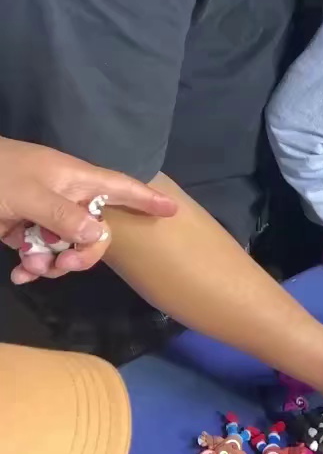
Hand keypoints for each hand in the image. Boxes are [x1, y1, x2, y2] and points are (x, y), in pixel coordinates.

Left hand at [0, 138, 176, 283]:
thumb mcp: (30, 195)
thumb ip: (65, 216)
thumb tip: (100, 234)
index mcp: (76, 179)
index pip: (121, 187)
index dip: (147, 199)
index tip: (172, 211)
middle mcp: (66, 195)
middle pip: (94, 230)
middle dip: (83, 253)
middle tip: (64, 265)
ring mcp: (44, 212)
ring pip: (66, 246)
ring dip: (51, 263)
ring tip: (29, 268)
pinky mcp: (23, 227)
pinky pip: (40, 252)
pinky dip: (32, 266)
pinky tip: (19, 274)